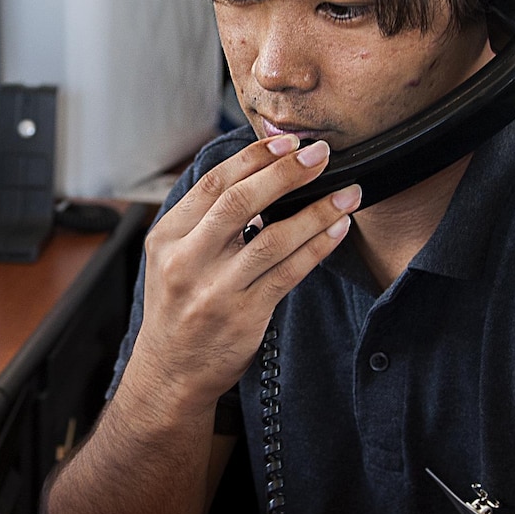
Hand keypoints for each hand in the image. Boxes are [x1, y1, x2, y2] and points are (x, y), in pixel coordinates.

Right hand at [122, 136, 359, 420]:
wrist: (170, 372)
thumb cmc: (178, 308)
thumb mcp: (171, 258)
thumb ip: (204, 220)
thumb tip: (257, 171)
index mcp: (166, 237)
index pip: (212, 185)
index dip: (252, 158)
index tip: (286, 140)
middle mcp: (186, 261)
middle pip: (239, 203)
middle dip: (285, 172)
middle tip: (320, 153)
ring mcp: (215, 291)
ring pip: (272, 238)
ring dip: (315, 210)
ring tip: (347, 190)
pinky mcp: (244, 315)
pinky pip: (289, 273)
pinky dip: (317, 246)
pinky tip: (338, 228)